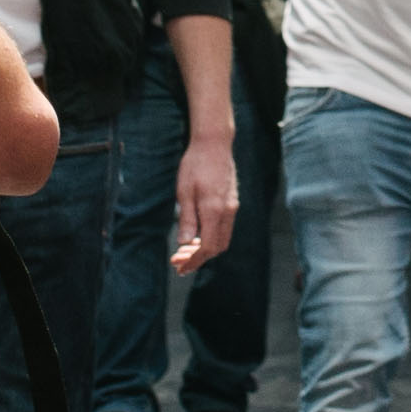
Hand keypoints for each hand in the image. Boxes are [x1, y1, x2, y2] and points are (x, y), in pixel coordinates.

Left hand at [169, 132, 240, 270]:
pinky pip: (224, 228)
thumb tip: (184, 243)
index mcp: (214, 211)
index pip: (207, 247)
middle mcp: (227, 212)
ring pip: (222, 238)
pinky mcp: (232, 202)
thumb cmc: (195, 165)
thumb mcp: (184, 191)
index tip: (180, 267)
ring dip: (205, 249)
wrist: (214, 144)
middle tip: (178, 261)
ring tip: (184, 250)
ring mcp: (232, 207)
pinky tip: (197, 234)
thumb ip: (187, 219)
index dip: (194, 261)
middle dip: (198, 258)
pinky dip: (211, 237)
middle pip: (218, 247)